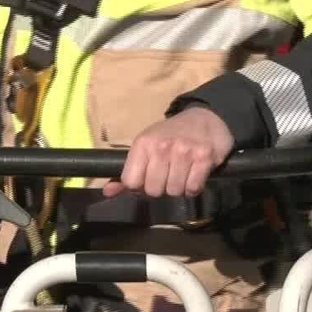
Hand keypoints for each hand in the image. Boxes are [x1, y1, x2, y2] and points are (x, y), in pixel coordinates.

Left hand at [104, 107, 232, 198]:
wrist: (203, 119)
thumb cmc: (169, 135)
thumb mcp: (145, 147)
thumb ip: (127, 172)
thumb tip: (107, 193)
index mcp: (142, 143)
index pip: (130, 181)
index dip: (138, 187)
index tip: (146, 180)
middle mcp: (161, 146)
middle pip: (153, 190)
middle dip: (159, 189)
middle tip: (166, 177)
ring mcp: (184, 152)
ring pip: (174, 191)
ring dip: (177, 189)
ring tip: (180, 174)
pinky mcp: (204, 158)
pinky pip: (193, 189)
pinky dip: (192, 188)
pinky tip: (192, 175)